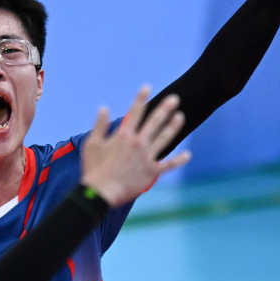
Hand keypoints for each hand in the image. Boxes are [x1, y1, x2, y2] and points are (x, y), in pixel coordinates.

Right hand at [80, 87, 190, 207]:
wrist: (101, 193)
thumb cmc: (93, 170)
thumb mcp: (92, 144)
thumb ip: (99, 125)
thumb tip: (103, 108)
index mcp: (124, 135)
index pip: (134, 113)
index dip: (141, 99)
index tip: (147, 87)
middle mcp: (138, 143)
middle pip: (154, 122)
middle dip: (165, 109)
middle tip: (175, 98)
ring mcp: (147, 157)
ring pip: (164, 138)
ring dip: (173, 127)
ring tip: (181, 117)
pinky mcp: (151, 172)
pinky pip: (168, 165)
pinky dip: (179, 160)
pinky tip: (188, 155)